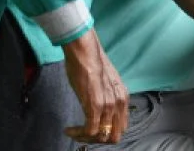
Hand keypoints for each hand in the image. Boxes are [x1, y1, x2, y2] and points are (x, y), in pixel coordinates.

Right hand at [62, 29, 128, 143]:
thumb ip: (107, 97)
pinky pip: (90, 130)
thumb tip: (100, 109)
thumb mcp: (106, 84)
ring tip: (74, 132)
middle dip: (98, 139)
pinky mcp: (95, 106)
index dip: (107, 133)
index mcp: (123, 98)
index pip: (121, 127)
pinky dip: (79, 134)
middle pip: (114, 136)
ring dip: (86, 138)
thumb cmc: (91, 64)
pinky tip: (69, 130)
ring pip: (102, 136)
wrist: (86, 53)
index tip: (92, 131)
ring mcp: (108, 105)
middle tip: (83, 135)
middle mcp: (119, 103)